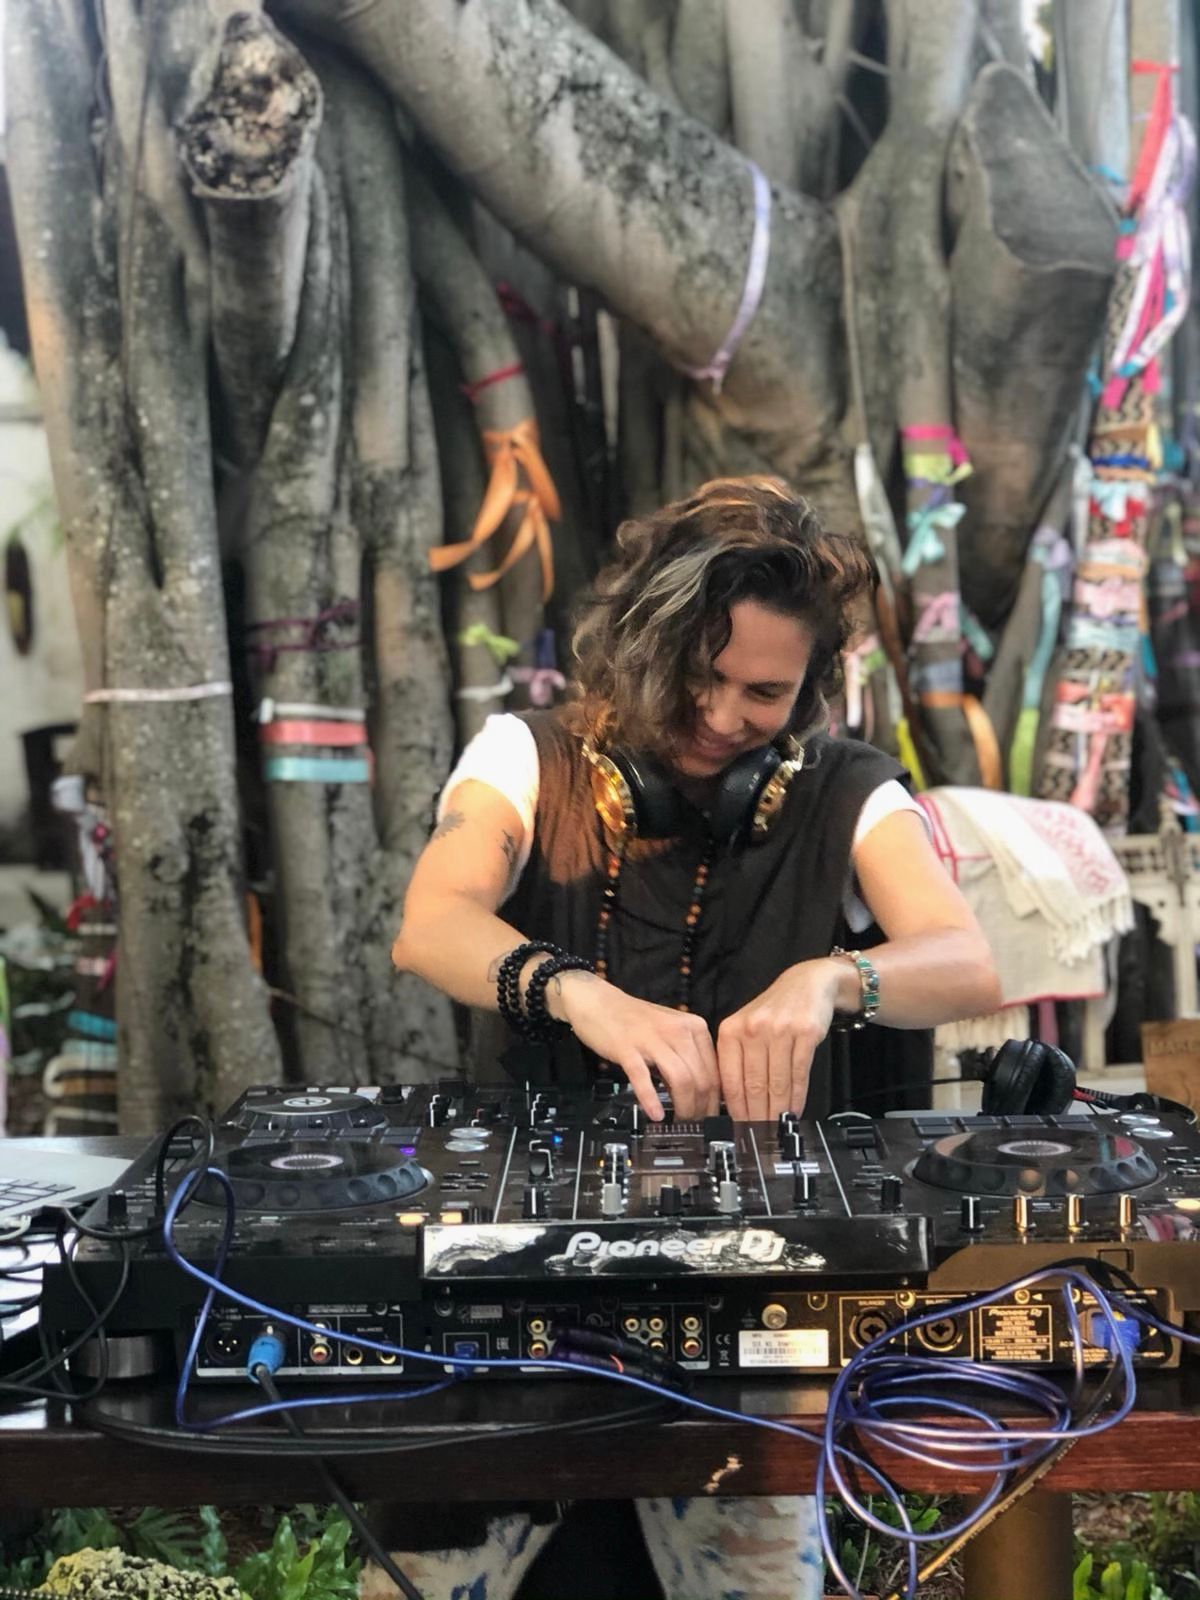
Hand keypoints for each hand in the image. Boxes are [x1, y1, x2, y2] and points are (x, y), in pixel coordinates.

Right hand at [550, 971, 719, 1121]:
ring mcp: (652, 1039)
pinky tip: (655, 1115)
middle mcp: (678, 1030)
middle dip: (701, 1108)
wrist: (599, 1002)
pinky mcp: (627, 1049)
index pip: (715, 1070)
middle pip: (702, 1079)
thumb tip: (702, 1094)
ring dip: (684, 1108)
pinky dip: (651, 1100)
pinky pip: (644, 1078)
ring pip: (681, 1080)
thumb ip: (687, 1058)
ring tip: (679, 1121)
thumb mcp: (671, 1033)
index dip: (715, 1100)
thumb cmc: (635, 1021)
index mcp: (694, 1027)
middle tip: (695, 1124)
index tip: (710, 1116)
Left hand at [716, 959, 843, 1119]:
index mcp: (731, 1030)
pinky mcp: (804, 1032)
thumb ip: (737, 1060)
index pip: (731, 1079)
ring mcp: (779, 1030)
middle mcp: (753, 1028)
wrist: (807, 983)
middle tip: (760, 1132)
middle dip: (758, 1114)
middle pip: (754, 1084)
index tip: (739, 1127)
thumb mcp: (746, 1028)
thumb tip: (734, 1103)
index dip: (736, 1109)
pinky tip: (795, 1108)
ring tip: (778, 1125)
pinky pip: (799, 1072)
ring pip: (777, 1081)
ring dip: (778, 1109)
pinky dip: (797, 1095)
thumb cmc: (773, 1010)